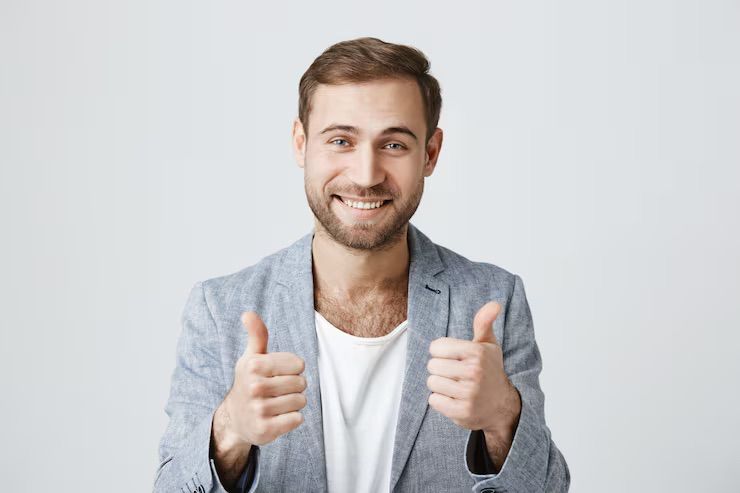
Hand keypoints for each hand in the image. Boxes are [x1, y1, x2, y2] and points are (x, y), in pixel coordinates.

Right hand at [218, 311, 306, 447]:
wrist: (235, 418)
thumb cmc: (250, 382)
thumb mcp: (251, 357)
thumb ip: (256, 334)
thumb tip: (248, 313)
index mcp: (253, 366)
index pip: (299, 364)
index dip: (294, 369)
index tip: (278, 373)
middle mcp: (254, 387)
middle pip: (301, 384)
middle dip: (295, 387)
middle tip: (277, 390)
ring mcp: (259, 410)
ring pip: (301, 401)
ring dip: (293, 403)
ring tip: (277, 403)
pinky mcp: (265, 430)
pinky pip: (297, 419)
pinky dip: (291, 418)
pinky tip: (277, 417)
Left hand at [426, 301, 520, 434]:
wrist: (502, 406)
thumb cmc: (490, 371)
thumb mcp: (488, 345)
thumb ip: (484, 322)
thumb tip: (494, 304)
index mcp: (477, 352)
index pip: (436, 347)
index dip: (441, 352)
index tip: (453, 357)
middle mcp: (474, 372)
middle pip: (432, 365)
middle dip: (440, 369)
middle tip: (455, 374)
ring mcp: (468, 394)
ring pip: (432, 383)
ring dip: (440, 385)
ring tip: (455, 386)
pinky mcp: (462, 412)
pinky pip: (434, 401)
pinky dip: (441, 400)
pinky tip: (455, 399)